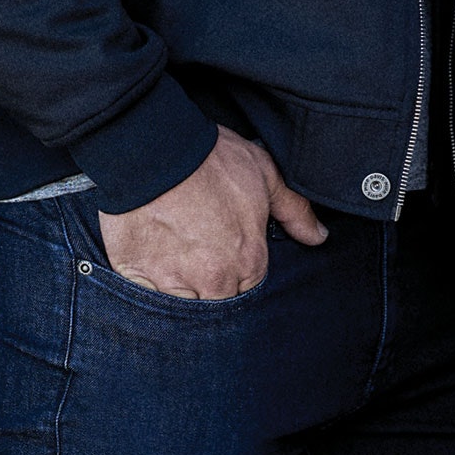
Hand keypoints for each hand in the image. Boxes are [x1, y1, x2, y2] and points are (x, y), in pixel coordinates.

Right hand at [98, 128, 325, 299]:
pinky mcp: (136, 276)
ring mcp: (171, 283)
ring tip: (171, 255)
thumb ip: (293, 210)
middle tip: (196, 253)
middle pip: (215, 304)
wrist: (155, 149)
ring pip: (180, 306)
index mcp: (247, 262)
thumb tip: (318, 236)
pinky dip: (147, 283)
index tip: (222, 251)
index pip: (247, 289)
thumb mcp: (263, 174)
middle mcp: (212, 282)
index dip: (236, 271)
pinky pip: (145, 296)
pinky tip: (148, 257)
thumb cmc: (211, 159)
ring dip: (177, 287)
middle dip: (208, 285)